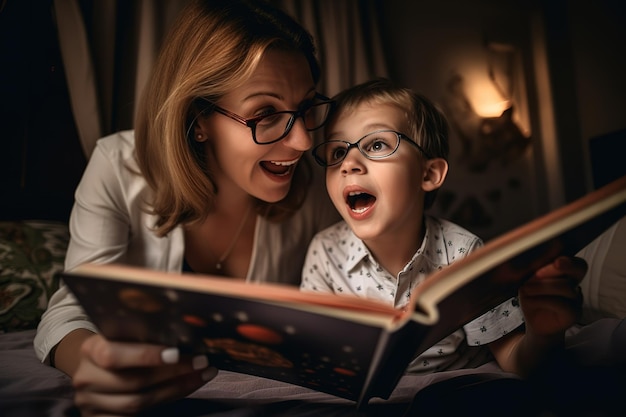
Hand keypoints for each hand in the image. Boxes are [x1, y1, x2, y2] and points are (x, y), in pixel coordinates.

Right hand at [72, 334, 217, 416]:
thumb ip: (141, 336)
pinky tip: (185, 388)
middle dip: (173, 373)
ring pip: (138, 402)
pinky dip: (167, 401)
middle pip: (133, 382)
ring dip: (176, 389)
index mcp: (90, 350)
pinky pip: (136, 416)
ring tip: (202, 375)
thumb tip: (183, 333)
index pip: (114, 355)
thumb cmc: (118, 347)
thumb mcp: (122, 336)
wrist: (94, 370)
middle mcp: (86, 377)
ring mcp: (91, 403)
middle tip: (202, 363)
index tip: (176, 353)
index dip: (145, 356)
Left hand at [519, 256, 586, 337]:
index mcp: (565, 272)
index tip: (555, 261)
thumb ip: (534, 272)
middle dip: (555, 269)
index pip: (577, 263)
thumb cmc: (532, 298)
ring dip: (542, 286)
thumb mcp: (529, 281)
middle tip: (537, 274)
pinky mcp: (574, 314)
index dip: (569, 261)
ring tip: (525, 289)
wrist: (534, 323)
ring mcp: (576, 299)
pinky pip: (562, 304)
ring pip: (566, 287)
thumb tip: (532, 261)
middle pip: (578, 269)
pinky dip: (542, 300)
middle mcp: (574, 284)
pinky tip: (529, 300)